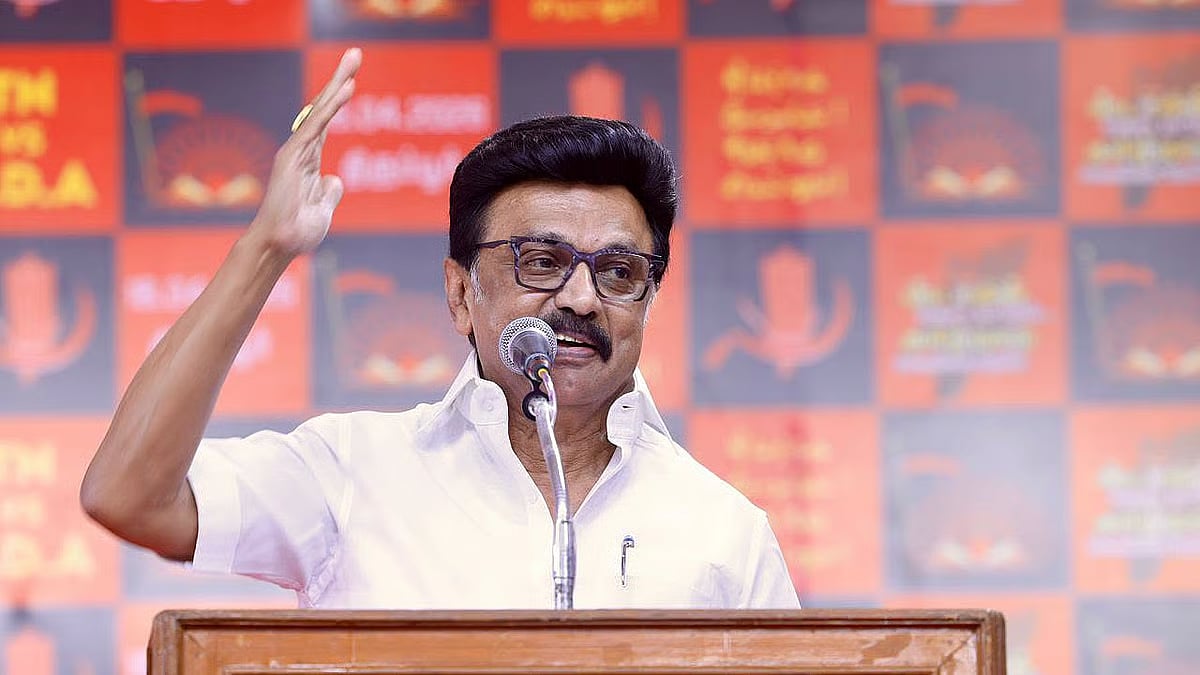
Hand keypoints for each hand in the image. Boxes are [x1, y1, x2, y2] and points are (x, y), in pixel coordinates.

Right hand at [249, 48, 360, 257]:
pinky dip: (331, 107)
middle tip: (355, 54)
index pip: (327, 121)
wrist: (280, 245)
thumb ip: (328, 191)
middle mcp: (302, 150)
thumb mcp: (322, 209)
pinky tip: (346, 89)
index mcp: (309, 159)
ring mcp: (296, 151)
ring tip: (353, 60)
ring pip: (321, 111)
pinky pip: (315, 126)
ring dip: (338, 85)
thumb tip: (334, 179)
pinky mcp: (293, 157)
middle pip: (324, 107)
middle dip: (340, 79)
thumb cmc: (297, 231)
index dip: (339, 98)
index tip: (352, 78)